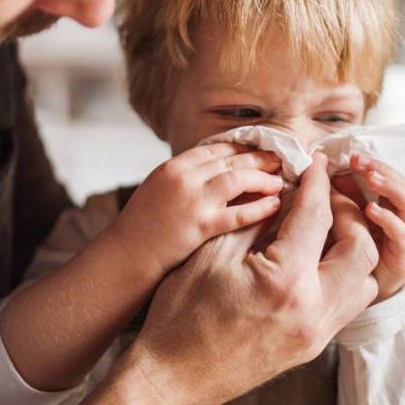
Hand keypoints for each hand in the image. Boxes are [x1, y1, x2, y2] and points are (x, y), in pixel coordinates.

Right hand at [105, 142, 283, 276]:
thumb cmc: (142, 229)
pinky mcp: (198, 226)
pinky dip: (259, 208)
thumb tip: (220, 174)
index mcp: (173, 166)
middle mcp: (183, 177)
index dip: (243, 147)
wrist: (124, 257)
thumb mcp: (159, 191)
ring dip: (263, 179)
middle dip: (260, 158)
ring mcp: (191, 200)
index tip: (262, 150)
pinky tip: (274, 206)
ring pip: (237, 179)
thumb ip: (187, 179)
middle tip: (281, 161)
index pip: (217, 147)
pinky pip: (237, 213)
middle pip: (231, 159)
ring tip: (281, 182)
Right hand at [129, 153, 379, 404]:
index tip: (314, 164)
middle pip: (360, 248)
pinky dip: (343, 275)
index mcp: (286, 282)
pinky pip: (347, 305)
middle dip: (348, 214)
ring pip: (364, 281)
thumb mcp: (212, 253)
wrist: (173, 378)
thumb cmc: (181, 315)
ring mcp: (316, 335)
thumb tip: (283, 192)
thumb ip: (255, 219)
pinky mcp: (312, 347)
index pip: (317, 217)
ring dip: (352, 249)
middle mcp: (312, 311)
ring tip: (326, 228)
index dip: (316, 183)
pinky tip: (316, 259)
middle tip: (324, 196)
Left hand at [333, 153, 404, 301]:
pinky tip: (371, 210)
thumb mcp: (342, 218)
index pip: (393, 177)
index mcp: (392, 208)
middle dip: (384, 171)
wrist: (351, 297)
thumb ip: (341, 196)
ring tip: (371, 178)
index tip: (354, 156)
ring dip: (391, 188)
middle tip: (361, 161)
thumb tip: (326, 169)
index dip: (377, 164)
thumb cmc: (345, 253)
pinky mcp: (404, 260)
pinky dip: (389, 220)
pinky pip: (404, 236)